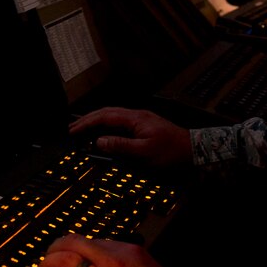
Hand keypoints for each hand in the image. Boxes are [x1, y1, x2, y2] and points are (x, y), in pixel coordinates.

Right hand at [71, 106, 192, 168]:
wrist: (194, 153)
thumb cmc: (172, 152)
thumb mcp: (145, 152)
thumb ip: (120, 146)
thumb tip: (99, 141)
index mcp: (135, 118)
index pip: (105, 116)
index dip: (87, 123)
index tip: (72, 130)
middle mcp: (136, 117)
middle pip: (107, 114)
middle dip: (88, 121)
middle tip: (72, 130)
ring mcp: (141, 122)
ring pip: (113, 119)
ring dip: (97, 124)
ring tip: (83, 132)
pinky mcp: (144, 130)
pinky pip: (121, 127)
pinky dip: (108, 130)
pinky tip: (104, 138)